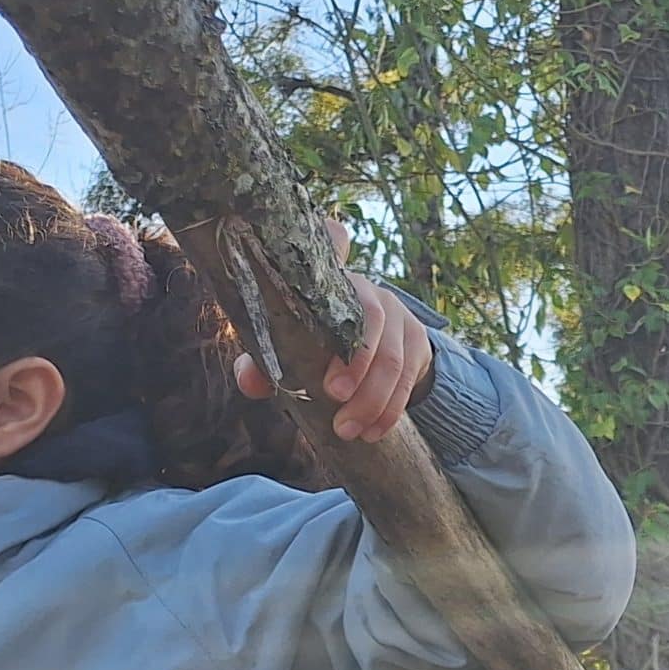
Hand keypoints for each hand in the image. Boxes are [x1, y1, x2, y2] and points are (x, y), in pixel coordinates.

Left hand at [234, 219, 436, 440]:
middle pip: (370, 317)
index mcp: (328, 280)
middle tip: (334, 397)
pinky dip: (391, 408)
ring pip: (393, 356)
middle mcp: (367, 289)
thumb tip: (252, 381)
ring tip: (349, 430)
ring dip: (373, 398)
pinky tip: (375, 430)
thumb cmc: (315, 343)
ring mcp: (398, 315)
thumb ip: (265, 361)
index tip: (334, 240)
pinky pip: (409, 378)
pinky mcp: (417, 342)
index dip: (334, 239)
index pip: (333, 242)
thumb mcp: (287, 349)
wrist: (373, 351)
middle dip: (356, 361)